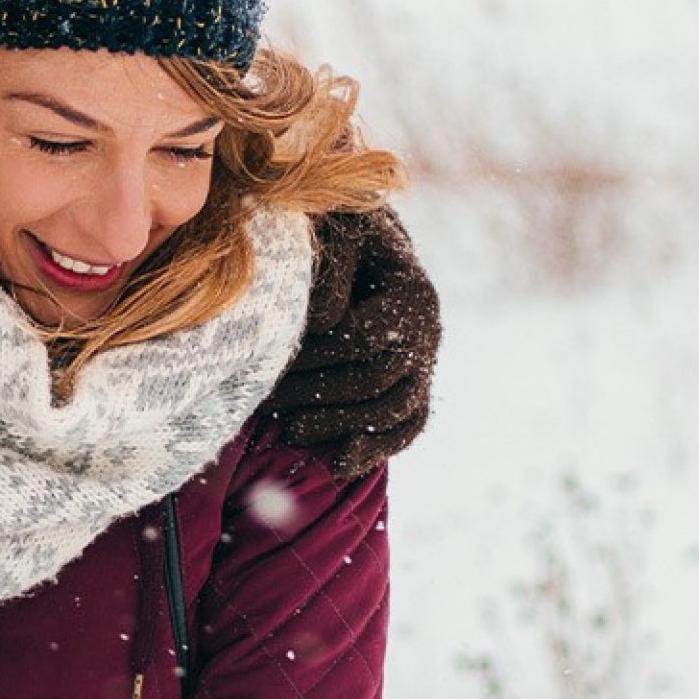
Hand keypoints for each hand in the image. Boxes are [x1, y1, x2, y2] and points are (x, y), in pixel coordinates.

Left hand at [267, 205, 438, 477]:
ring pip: (395, 412)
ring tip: (292, 430)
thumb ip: (329, 271)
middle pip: (380, 381)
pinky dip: (376, 449)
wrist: (364, 245)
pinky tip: (337, 465)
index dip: (317, 354)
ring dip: (341, 426)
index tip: (274, 360)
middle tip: (268, 401)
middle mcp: (430, 332)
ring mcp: (426, 363)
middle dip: (320, 395)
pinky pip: (407, 428)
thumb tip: (326, 325)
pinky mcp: (415, 386)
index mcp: (413, 293)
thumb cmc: (341, 233)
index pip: (364, 338)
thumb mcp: (335, 234)